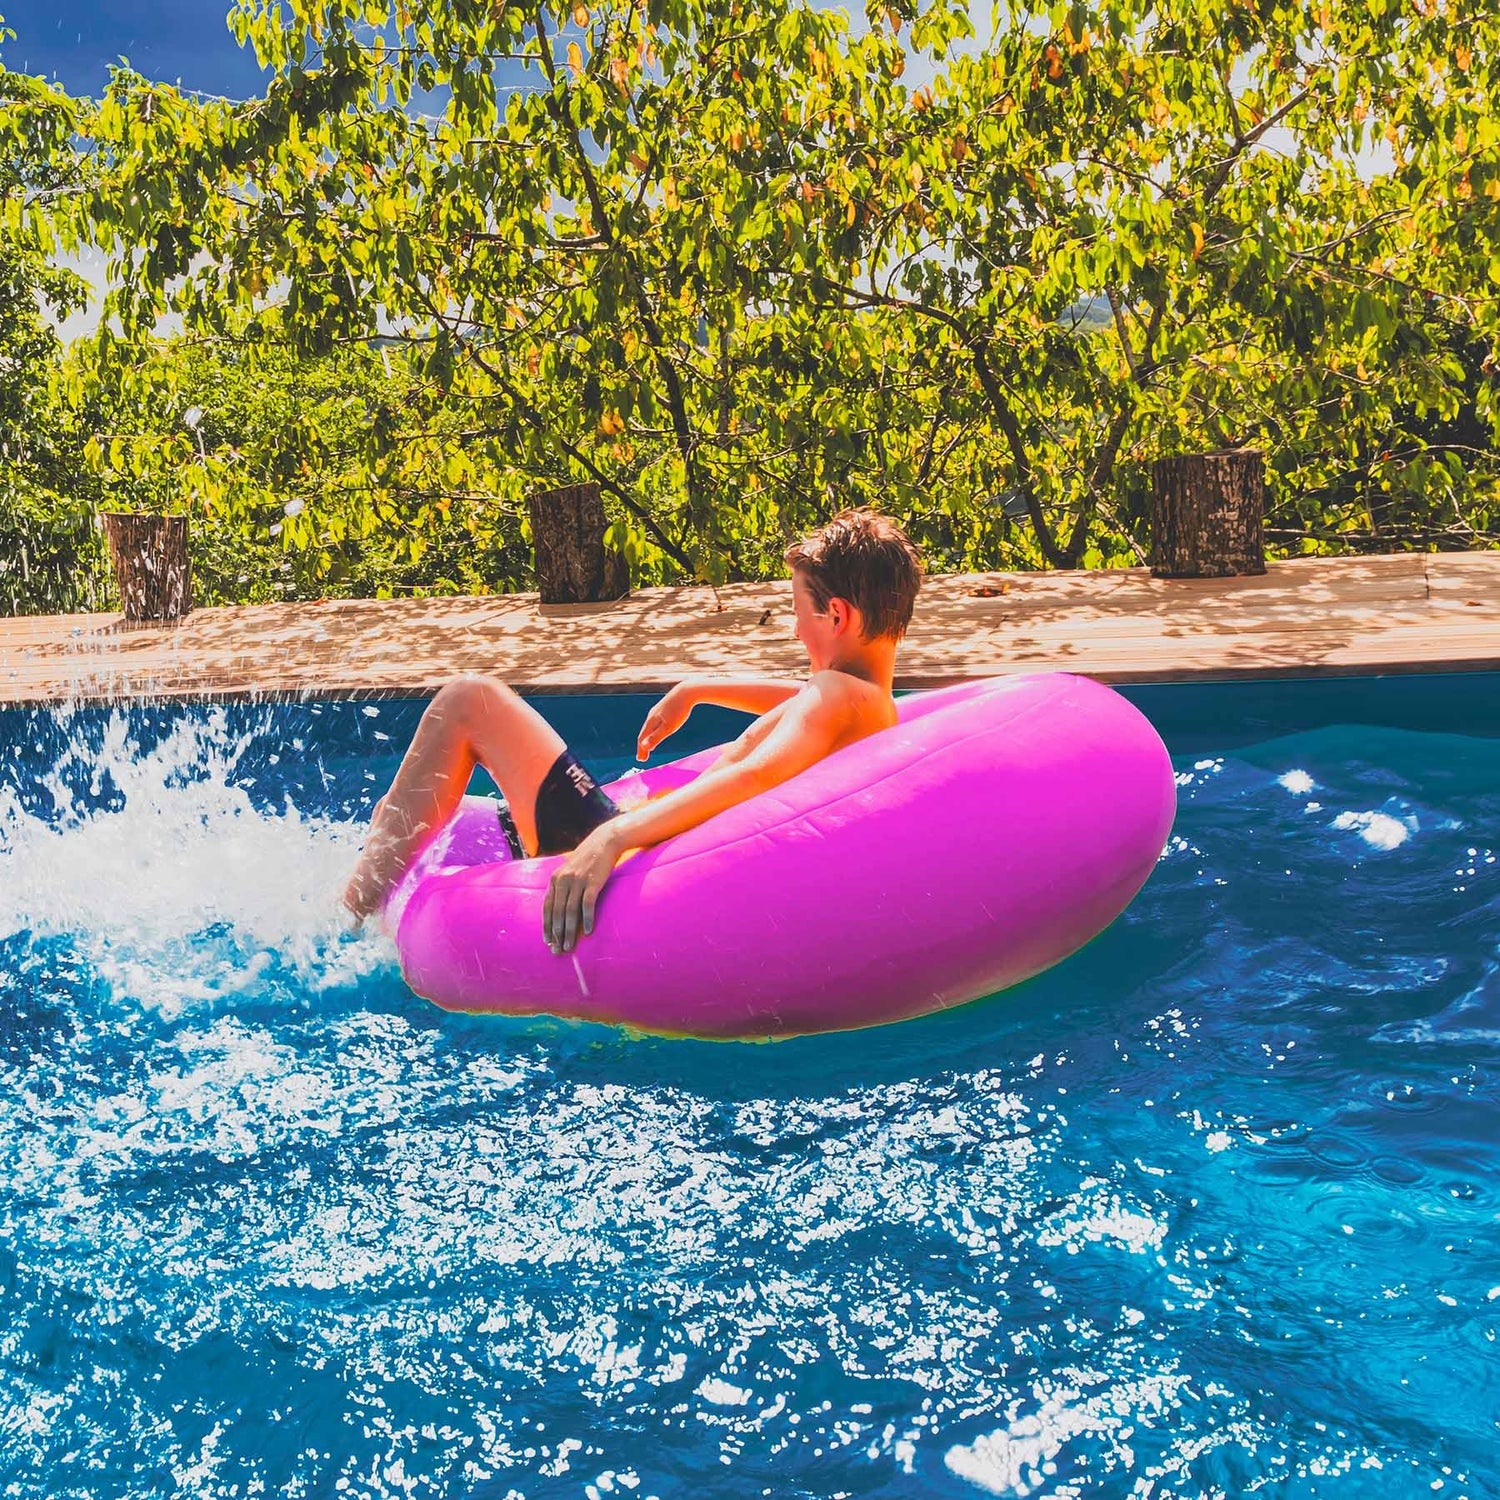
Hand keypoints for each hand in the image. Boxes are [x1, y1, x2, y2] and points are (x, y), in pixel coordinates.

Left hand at [543, 825, 621, 952]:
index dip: (547, 925)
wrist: (605, 842)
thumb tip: (560, 909)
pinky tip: (588, 931)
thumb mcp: (569, 871)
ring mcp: (578, 881)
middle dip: (557, 934)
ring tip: (570, 946)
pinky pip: (588, 904)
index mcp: (555, 879)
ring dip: (569, 931)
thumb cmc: (588, 859)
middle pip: (558, 912)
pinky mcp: (593, 882)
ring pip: (570, 911)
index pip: (548, 907)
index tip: (548, 941)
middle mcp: (563, 880)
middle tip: (558, 950)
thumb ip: (563, 887)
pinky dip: (587, 918)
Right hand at [636, 683, 693, 760]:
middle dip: (643, 746)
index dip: (641, 749)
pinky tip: (659, 730)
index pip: (642, 738)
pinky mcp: (665, 707)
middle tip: (642, 758)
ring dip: (648, 738)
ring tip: (649, 746)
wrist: (688, 691)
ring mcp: (658, 711)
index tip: (641, 760)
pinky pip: (656, 722)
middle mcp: (652, 715)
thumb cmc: (679, 710)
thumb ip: (656, 737)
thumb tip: (643, 747)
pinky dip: (654, 730)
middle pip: (644, 733)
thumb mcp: (668, 727)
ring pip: (650, 727)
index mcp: (651, 721)